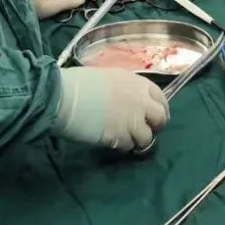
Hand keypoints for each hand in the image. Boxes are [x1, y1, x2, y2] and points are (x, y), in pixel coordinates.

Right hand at [53, 68, 169, 150]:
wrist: (63, 96)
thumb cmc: (79, 82)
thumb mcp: (108, 78)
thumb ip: (123, 90)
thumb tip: (124, 100)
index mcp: (136, 82)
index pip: (160, 97)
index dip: (159, 107)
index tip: (153, 115)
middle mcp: (140, 100)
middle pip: (160, 118)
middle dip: (154, 125)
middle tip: (142, 129)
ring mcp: (132, 120)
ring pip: (147, 137)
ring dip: (138, 139)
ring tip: (125, 138)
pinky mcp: (121, 137)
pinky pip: (129, 146)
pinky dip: (123, 146)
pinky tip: (112, 142)